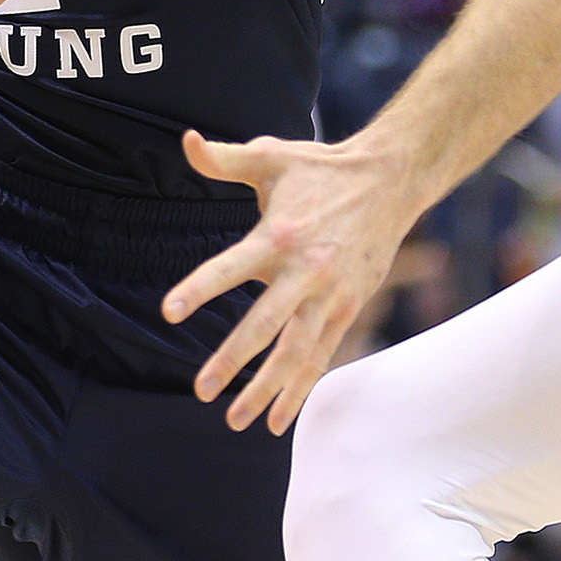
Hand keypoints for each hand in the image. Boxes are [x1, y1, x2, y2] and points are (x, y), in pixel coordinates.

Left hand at [164, 130, 424, 431]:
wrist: (390, 180)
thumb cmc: (321, 168)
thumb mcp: (272, 154)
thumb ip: (224, 158)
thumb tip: (185, 141)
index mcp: (279, 234)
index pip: (230, 266)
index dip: (200, 288)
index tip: (170, 312)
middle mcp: (305, 270)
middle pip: (266, 324)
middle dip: (232, 359)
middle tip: (200, 389)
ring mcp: (330, 294)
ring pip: (297, 352)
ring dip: (267, 389)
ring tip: (237, 420)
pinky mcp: (347, 308)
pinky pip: (320, 356)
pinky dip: (300, 388)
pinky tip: (278, 418)